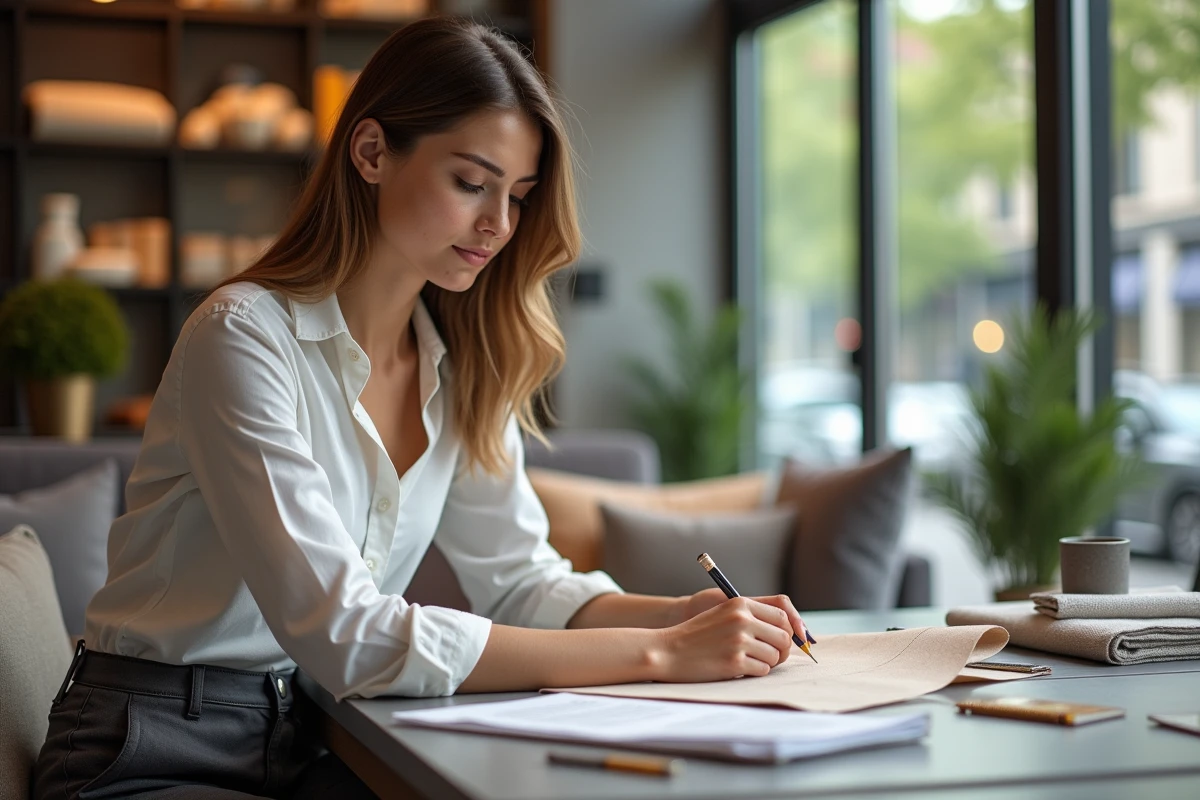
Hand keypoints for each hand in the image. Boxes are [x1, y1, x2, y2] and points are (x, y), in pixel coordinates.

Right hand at [650, 596, 802, 682]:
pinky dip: (755, 672)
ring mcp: (738, 641)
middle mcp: (742, 619)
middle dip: (782, 650)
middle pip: (784, 637)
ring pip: (775, 656)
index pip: (782, 615)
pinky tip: (739, 669)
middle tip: (771, 656)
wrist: (668, 650)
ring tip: (749, 661)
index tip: (793, 642)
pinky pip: (762, 670)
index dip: (791, 631)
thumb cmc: (697, 635)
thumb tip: (790, 631)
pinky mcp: (734, 662)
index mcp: (740, 604)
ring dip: (767, 663)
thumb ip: (752, 617)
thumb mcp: (723, 614)